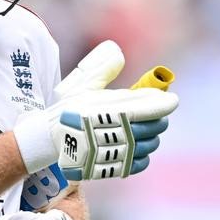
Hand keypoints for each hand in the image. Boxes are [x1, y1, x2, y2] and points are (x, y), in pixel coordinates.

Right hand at [13, 41, 178, 179]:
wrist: (48, 139)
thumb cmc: (67, 110)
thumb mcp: (82, 85)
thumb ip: (103, 70)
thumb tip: (118, 52)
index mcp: (107, 108)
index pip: (148, 107)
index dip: (165, 103)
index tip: (172, 100)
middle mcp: (112, 130)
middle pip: (153, 125)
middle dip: (159, 118)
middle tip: (158, 114)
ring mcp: (112, 151)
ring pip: (148, 145)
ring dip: (152, 137)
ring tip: (147, 130)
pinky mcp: (110, 167)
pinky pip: (139, 163)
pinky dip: (144, 156)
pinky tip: (139, 148)